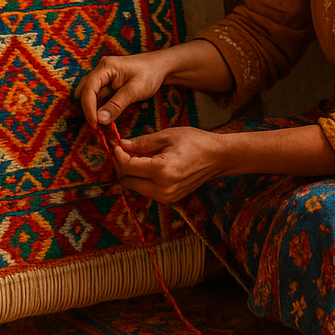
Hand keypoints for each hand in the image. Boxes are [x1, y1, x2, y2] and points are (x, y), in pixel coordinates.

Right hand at [75, 52, 167, 125]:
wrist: (160, 66)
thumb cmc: (150, 74)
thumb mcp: (135, 90)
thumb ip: (117, 105)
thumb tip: (100, 120)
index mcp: (106, 67)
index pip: (88, 88)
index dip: (88, 108)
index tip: (94, 124)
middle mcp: (100, 70)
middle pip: (83, 91)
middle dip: (88, 109)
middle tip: (97, 126)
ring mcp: (103, 76)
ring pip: (89, 95)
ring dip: (93, 109)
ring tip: (103, 123)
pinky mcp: (106, 83)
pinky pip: (98, 97)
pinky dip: (100, 107)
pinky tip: (107, 116)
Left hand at [111, 126, 225, 203]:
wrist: (218, 157)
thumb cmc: (195, 142)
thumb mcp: (166, 136)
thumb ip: (142, 142)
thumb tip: (122, 144)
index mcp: (161, 171)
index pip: (127, 166)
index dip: (118, 154)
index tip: (116, 143)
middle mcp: (163, 188)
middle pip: (127, 180)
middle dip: (122, 165)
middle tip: (125, 149)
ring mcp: (167, 197)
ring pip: (135, 187)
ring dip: (132, 173)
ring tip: (140, 156)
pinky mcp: (170, 199)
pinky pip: (146, 190)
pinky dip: (142, 179)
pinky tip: (149, 165)